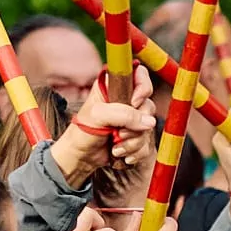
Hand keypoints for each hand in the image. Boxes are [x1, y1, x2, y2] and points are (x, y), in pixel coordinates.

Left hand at [54, 65, 156, 185]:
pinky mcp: (137, 136)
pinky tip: (121, 154)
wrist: (80, 156)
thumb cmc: (83, 131)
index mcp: (114, 87)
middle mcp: (126, 101)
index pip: (139, 74)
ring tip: (115, 145)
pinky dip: (136, 152)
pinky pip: (148, 144)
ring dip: (133, 142)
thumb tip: (149, 122)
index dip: (143, 87)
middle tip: (119, 131)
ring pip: (149, 128)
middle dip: (136, 125)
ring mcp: (133, 120)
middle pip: (148, 106)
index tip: (134, 103)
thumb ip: (124, 114)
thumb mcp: (99, 116)